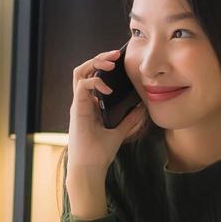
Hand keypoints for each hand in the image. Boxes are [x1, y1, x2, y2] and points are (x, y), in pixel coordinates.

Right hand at [68, 47, 147, 171]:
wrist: (90, 167)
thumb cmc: (99, 152)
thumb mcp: (120, 131)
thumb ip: (129, 119)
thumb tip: (143, 108)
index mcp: (89, 104)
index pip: (93, 76)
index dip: (104, 65)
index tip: (120, 60)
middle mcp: (81, 101)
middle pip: (84, 69)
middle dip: (99, 58)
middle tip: (116, 54)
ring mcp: (78, 104)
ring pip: (78, 72)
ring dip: (94, 63)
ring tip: (110, 63)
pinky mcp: (77, 110)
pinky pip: (81, 86)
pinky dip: (95, 82)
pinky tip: (108, 88)